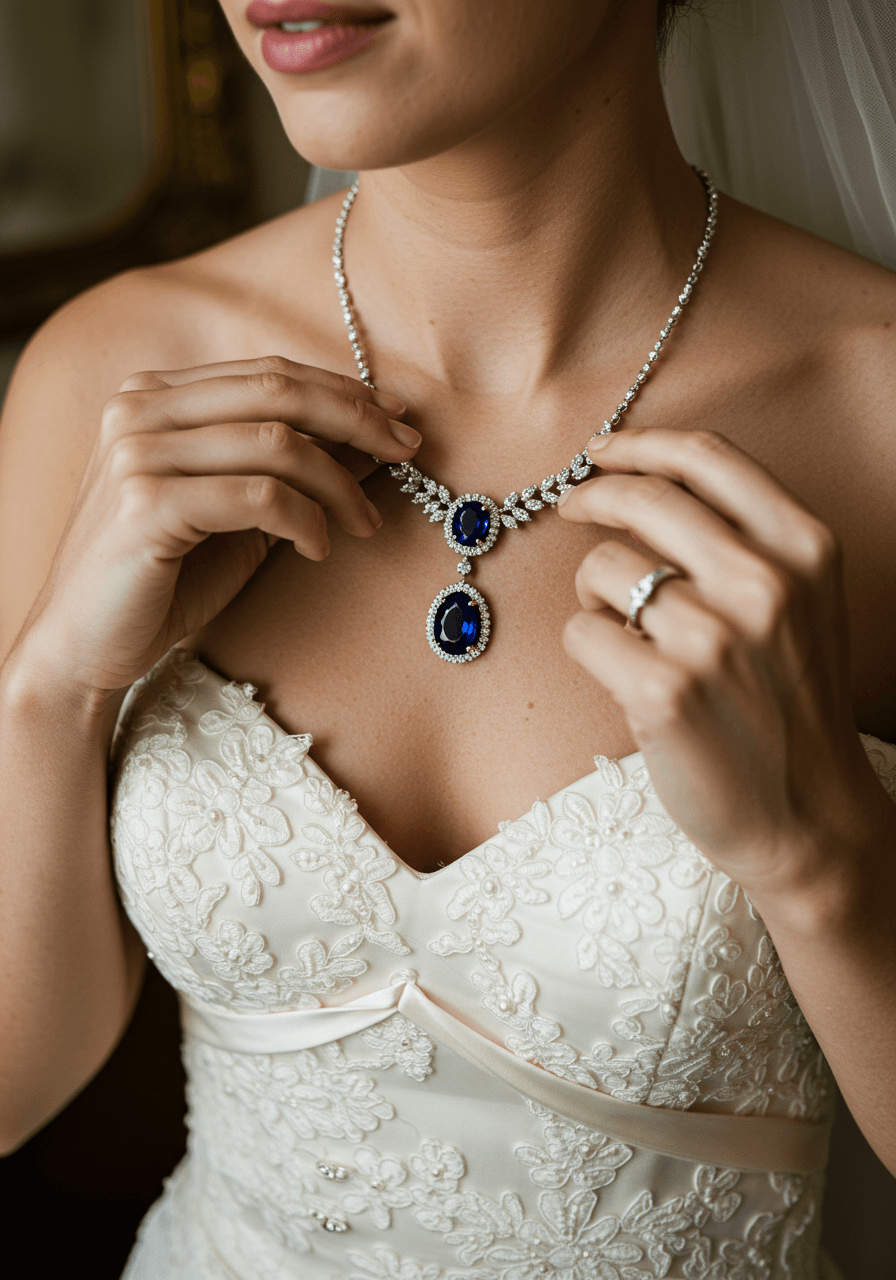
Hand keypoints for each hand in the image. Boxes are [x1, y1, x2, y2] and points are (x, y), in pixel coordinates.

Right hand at [22, 356, 418, 697]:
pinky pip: (257, 496)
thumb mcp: (238, 514)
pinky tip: (317, 548)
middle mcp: (139, 411)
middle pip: (278, 391)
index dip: (343, 392)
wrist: (85, 646)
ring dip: (339, 484)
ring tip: (363, 524)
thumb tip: (370, 438)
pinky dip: (304, 521)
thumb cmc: (164, 581)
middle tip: (407, 451)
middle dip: (357, 420)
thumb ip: (289, 470)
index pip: (269, 373)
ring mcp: (138, 454)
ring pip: (275, 443)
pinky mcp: (146, 504)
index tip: (397, 419)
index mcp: (155, 397)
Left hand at [558, 426, 881, 897]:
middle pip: (644, 498)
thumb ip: (746, 538)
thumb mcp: (804, 603)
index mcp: (805, 548)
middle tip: (570, 506)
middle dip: (592, 495)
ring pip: (601, 568)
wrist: (808, 814)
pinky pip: (581, 632)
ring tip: (628, 631)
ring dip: (597, 594)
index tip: (601, 452)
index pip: (707, 458)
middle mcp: (765, 583)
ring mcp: (713, 638)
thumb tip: (644, 478)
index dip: (640, 444)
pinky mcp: (663, 692)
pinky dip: (587, 648)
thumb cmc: (790, 703)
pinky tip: (622, 674)